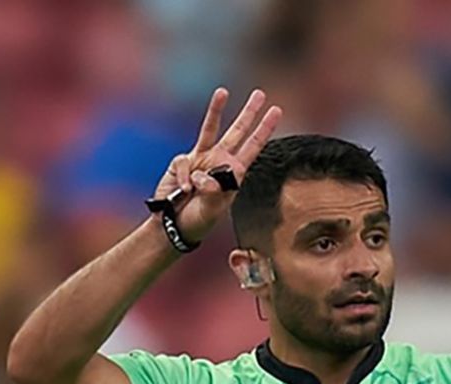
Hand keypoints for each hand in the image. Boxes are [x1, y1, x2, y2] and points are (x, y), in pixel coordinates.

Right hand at [154, 88, 281, 243]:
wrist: (174, 225)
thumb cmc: (199, 220)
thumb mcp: (212, 210)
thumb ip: (212, 193)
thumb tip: (205, 177)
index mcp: (234, 173)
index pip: (253, 147)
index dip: (264, 130)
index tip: (276, 111)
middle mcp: (219, 162)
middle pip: (237, 132)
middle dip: (248, 113)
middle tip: (260, 93)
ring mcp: (200, 159)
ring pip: (210, 130)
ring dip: (216, 110)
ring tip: (224, 92)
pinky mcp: (182, 162)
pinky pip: (185, 163)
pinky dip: (185, 179)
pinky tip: (184, 191)